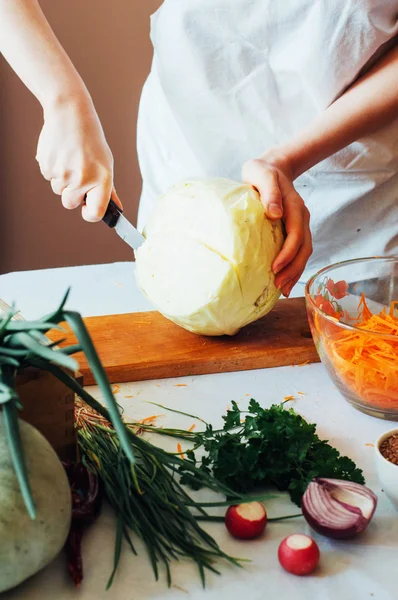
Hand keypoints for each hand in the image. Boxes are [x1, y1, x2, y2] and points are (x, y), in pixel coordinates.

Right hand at [36, 96, 121, 221]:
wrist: (70, 114)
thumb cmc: (91, 141)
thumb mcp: (105, 163)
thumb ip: (108, 189)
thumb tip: (116, 209)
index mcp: (101, 179)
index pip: (94, 213)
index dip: (90, 214)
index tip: (87, 209)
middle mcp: (82, 178)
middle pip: (69, 204)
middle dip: (72, 195)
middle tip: (78, 175)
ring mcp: (62, 173)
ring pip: (58, 190)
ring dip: (63, 180)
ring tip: (70, 158)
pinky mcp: (46, 165)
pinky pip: (49, 177)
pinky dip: (54, 169)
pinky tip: (60, 154)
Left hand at [242, 152, 311, 296]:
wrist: (272, 168)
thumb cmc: (262, 172)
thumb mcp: (261, 174)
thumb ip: (268, 191)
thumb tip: (275, 213)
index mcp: (294, 206)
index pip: (296, 234)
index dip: (287, 253)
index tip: (274, 267)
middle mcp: (301, 217)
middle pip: (304, 248)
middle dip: (293, 269)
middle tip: (278, 285)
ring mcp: (300, 225)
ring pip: (303, 253)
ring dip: (294, 272)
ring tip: (281, 289)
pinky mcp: (293, 231)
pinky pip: (297, 252)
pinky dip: (292, 268)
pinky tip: (282, 282)